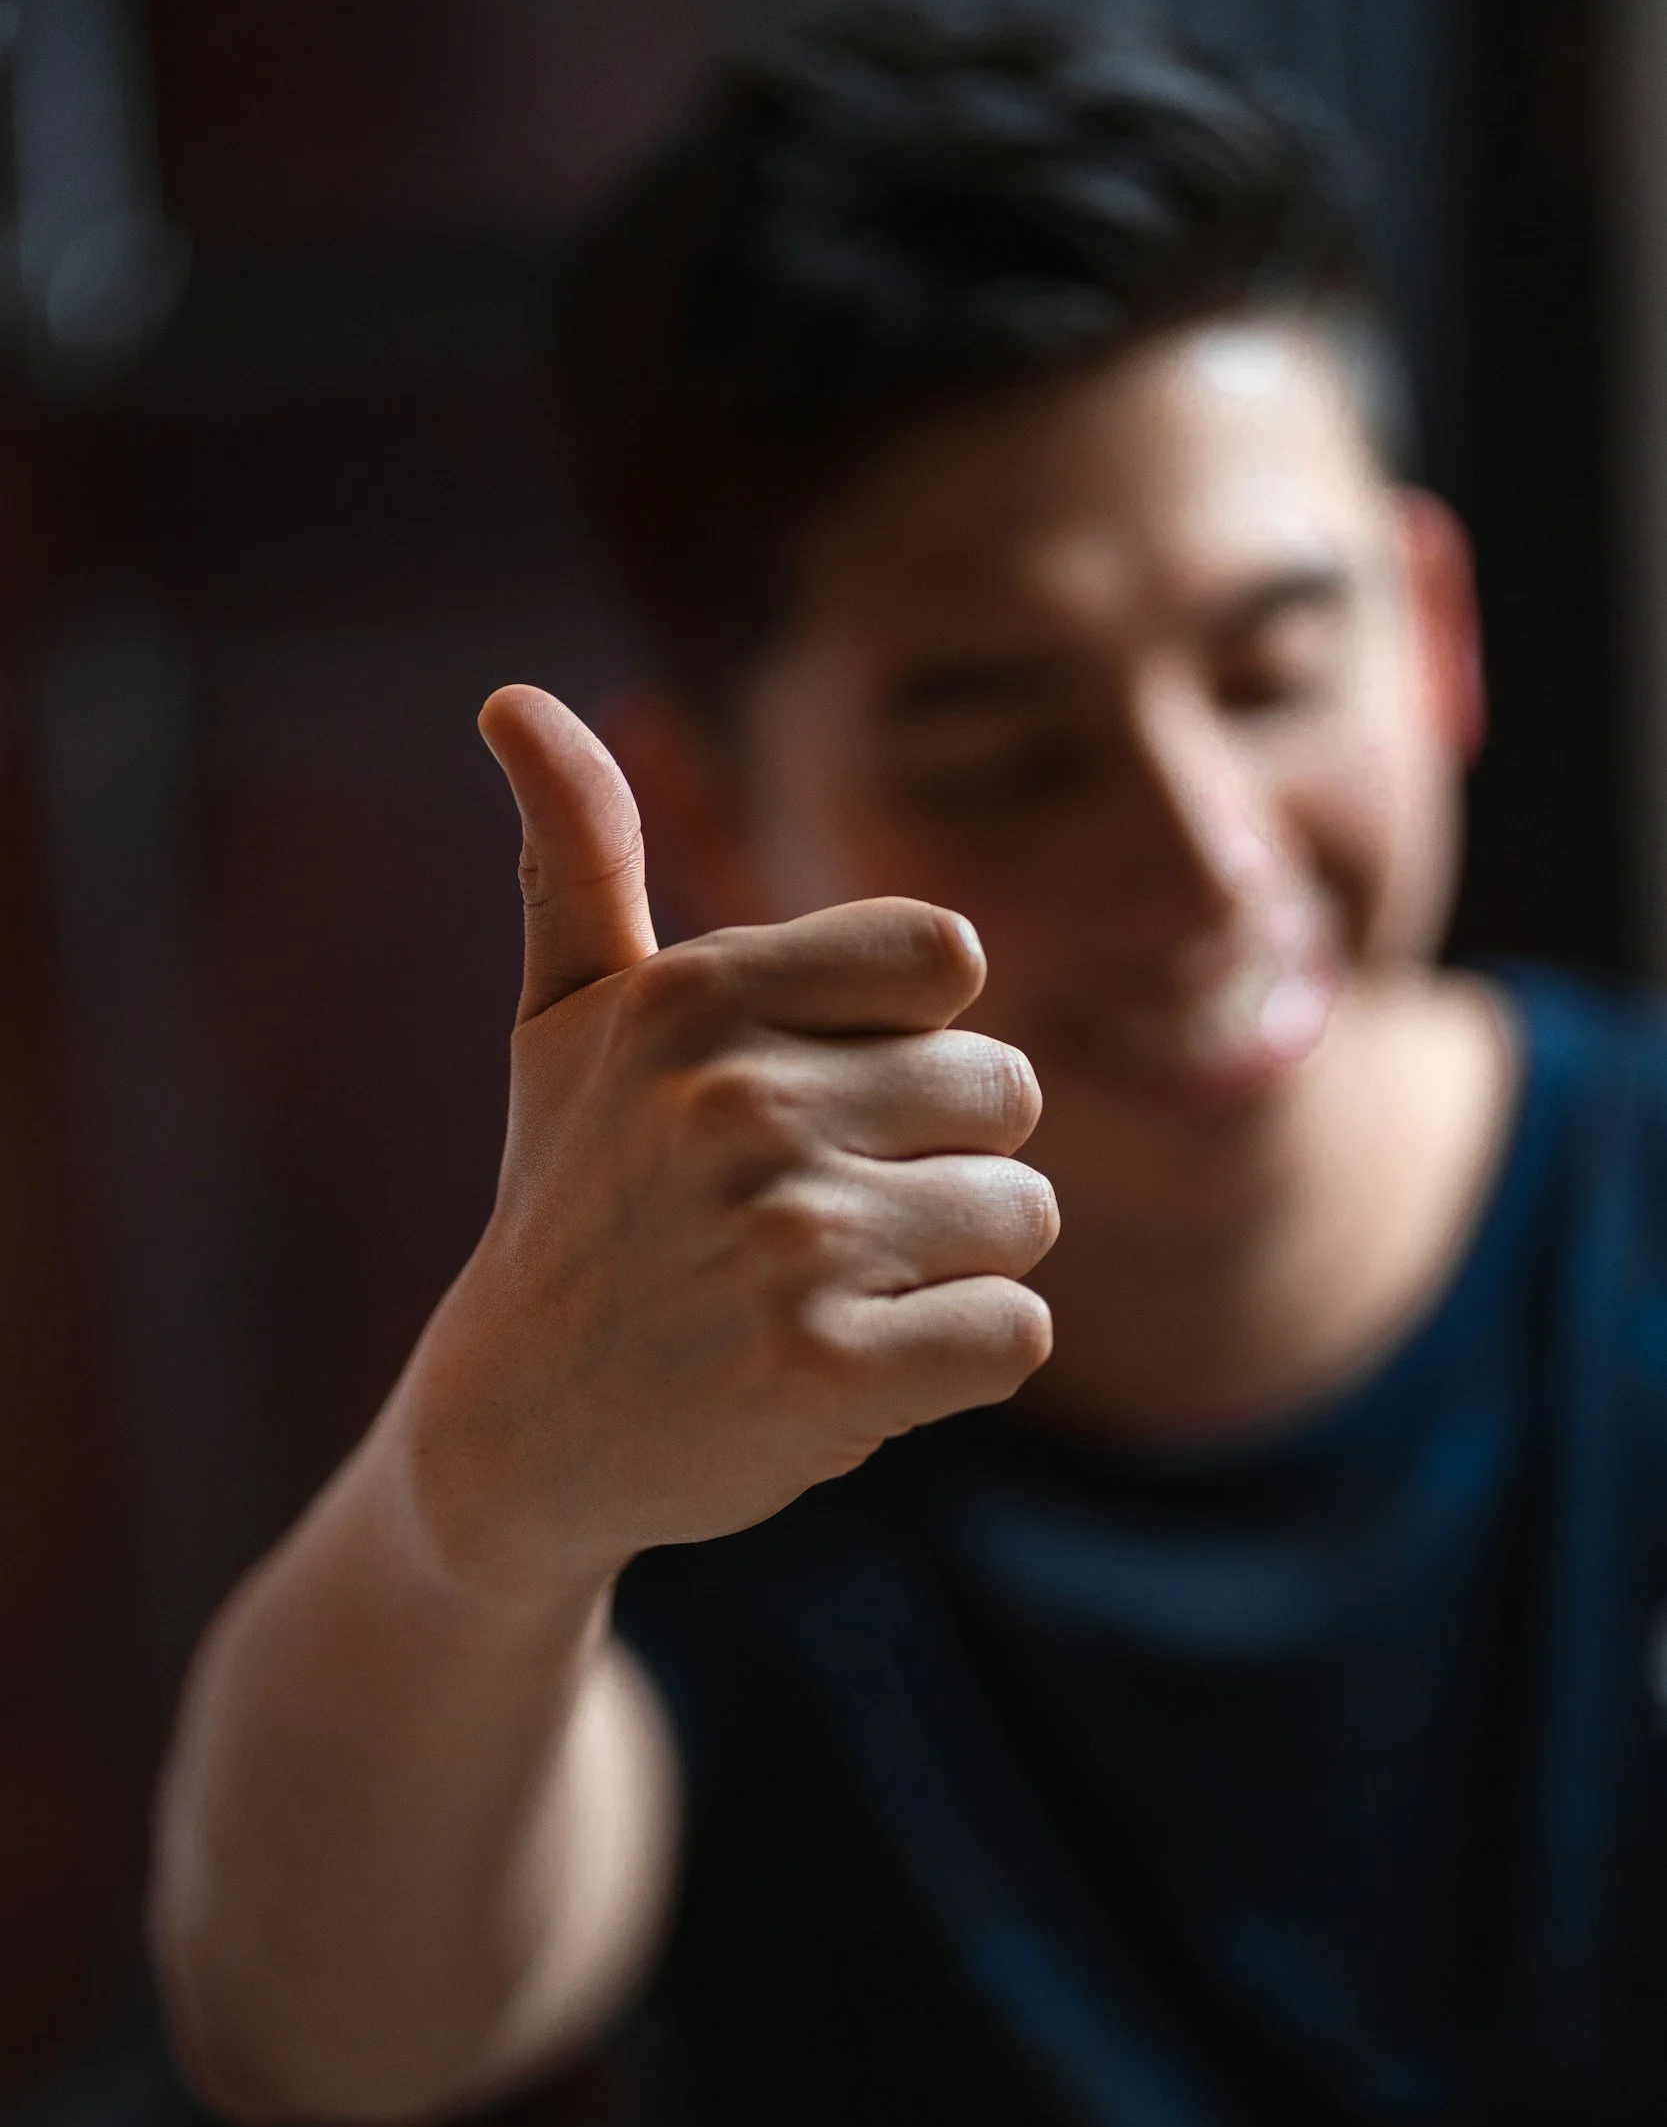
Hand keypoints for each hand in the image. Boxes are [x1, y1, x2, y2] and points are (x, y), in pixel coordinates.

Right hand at [401, 685, 1056, 1594]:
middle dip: (941, 1163)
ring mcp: (786, 1239)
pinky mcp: (827, 1373)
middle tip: (819, 1222)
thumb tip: (515, 694)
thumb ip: (578, 856)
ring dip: (953, 1269)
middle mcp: (740, 1099)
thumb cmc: (574, 1203)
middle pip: (1007, 1091)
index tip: (821, 1099)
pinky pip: (1016, 1332)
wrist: (518, 1431)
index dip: (913, 1041)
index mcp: (697, 995)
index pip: (950, 961)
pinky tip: (860, 1367)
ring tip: (830, 1296)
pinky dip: (964, 1361)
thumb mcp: (562, 1023)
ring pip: (1024, 1216)